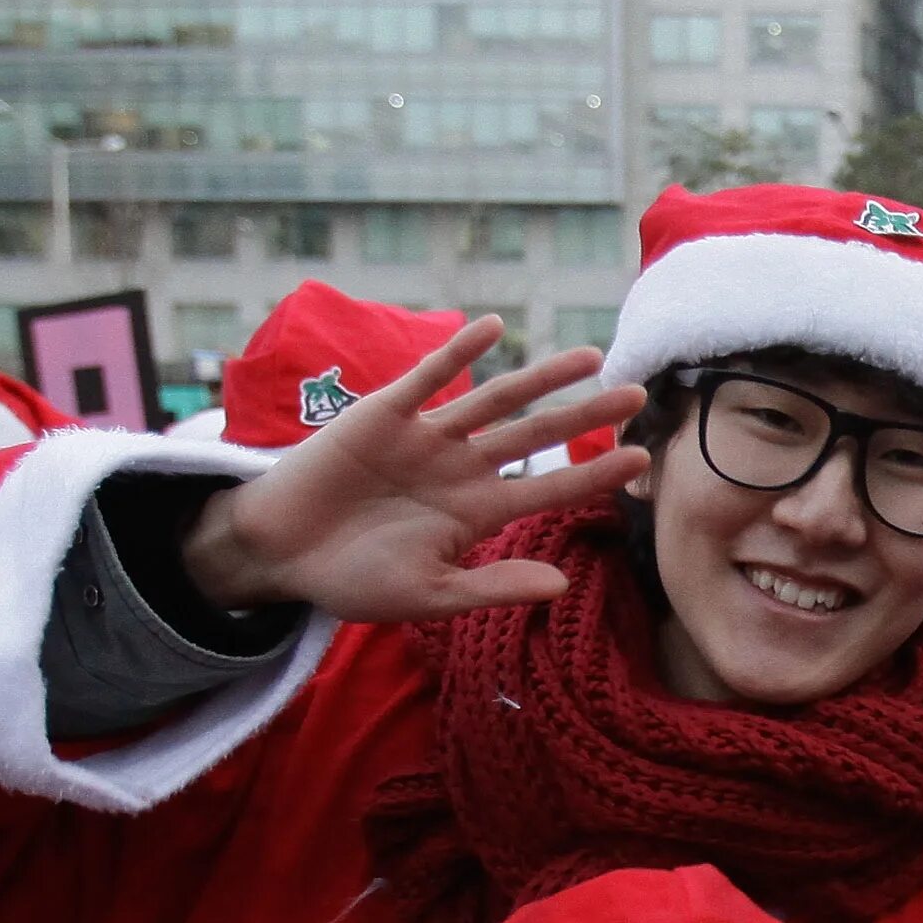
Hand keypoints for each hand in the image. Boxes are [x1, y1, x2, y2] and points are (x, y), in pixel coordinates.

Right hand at [179, 316, 649, 618]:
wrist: (280, 554)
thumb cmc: (353, 580)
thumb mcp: (428, 594)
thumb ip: (493, 584)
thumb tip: (561, 585)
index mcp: (478, 513)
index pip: (550, 489)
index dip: (594, 475)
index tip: (642, 462)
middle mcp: (462, 469)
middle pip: (536, 436)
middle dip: (586, 417)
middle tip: (638, 395)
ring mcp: (427, 437)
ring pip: (495, 400)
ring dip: (540, 378)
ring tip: (588, 356)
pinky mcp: (384, 413)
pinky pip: (428, 376)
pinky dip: (457, 351)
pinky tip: (493, 328)